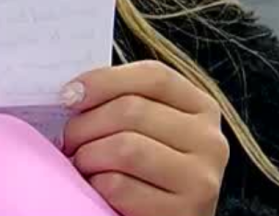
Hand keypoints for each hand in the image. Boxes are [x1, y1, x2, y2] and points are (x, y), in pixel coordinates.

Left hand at [62, 60, 229, 215]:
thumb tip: (72, 93)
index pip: (154, 76)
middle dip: (84, 125)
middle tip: (69, 140)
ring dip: (88, 156)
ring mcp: (201, 178)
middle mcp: (210, 140)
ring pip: (124, 148)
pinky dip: (97, 186)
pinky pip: (119, 186)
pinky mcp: (184, 211)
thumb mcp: (144, 127)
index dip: (104, 81)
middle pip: (131, 110)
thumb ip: (121, 101)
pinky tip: (100, 189)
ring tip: (83, 164)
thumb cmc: (143, 168)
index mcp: (201, 107)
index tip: (68, 96)